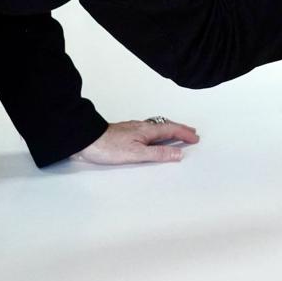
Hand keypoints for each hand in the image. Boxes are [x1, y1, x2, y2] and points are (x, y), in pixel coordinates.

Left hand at [72, 118, 199, 164]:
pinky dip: (158, 132)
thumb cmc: (108, 147)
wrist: (86, 140)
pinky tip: (152, 136)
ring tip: (177, 134)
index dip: (185, 134)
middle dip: (180, 129)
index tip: (195, 138)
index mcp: (147, 131)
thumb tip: (178, 153)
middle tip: (191, 133)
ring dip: (170, 130)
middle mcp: (142, 127)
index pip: (172, 130)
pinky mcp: (126, 132)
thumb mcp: (136, 154)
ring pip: (157, 127)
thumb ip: (158, 154)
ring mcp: (134, 128)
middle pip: (167, 126)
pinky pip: (149, 129)